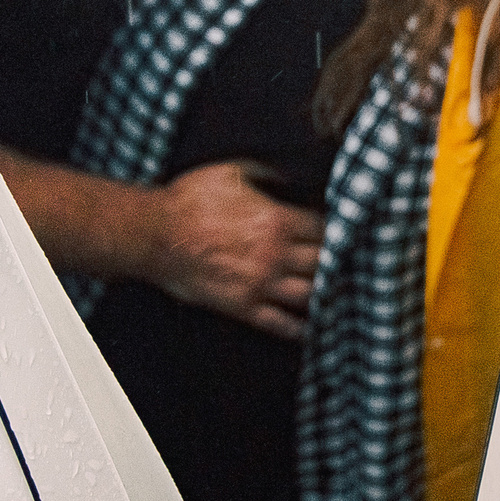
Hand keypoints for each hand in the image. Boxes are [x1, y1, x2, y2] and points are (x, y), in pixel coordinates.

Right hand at [144, 161, 322, 339]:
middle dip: (336, 261)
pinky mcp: (242, 306)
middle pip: (323, 262)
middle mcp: (274, 255)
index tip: (339, 232)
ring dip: (324, 294)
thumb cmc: (188, 200)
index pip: (323, 228)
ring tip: (335, 294)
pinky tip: (310, 328)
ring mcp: (259, 284)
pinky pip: (279, 323)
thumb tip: (288, 178)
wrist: (154, 234)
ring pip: (309, 294)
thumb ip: (267, 175)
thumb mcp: (232, 171)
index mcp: (276, 220)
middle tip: (345, 263)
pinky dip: (298, 328)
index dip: (335, 229)